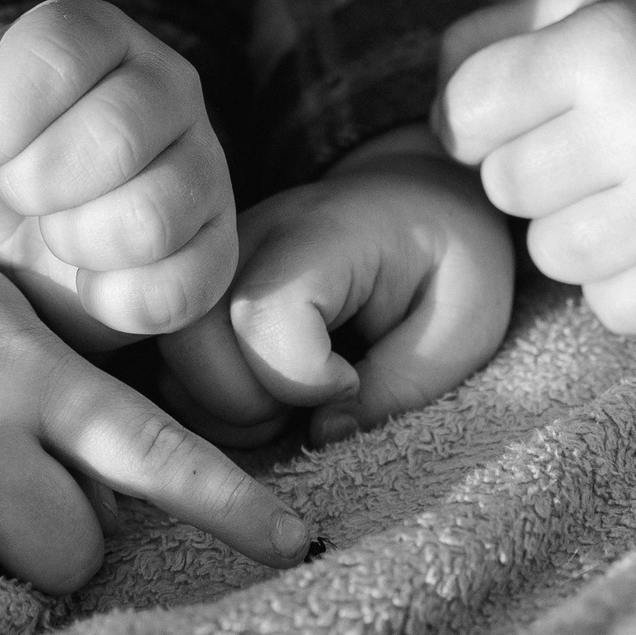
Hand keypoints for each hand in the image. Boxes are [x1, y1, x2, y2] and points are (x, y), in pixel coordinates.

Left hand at [0, 0, 236, 346]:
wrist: (10, 256)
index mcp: (94, 34)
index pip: (60, 49)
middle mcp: (166, 85)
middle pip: (114, 134)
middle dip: (32, 185)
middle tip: (12, 197)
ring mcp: (203, 166)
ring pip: (152, 215)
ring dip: (75, 243)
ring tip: (52, 234)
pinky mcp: (217, 247)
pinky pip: (179, 286)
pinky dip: (113, 301)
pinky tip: (87, 282)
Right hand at [159, 126, 515, 447]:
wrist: (418, 201)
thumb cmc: (449, 260)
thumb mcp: (466, 321)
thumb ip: (404, 382)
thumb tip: (323, 433)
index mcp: (320, 235)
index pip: (261, 317)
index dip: (304, 379)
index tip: (353, 380)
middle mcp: (245, 241)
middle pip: (191, 341)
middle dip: (248, 406)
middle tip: (312, 405)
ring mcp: (211, 266)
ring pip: (169, 361)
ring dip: (225, 412)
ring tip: (291, 403)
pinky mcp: (198, 293)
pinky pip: (171, 365)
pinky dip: (210, 403)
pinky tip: (266, 397)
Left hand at [435, 0, 635, 334]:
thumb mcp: (575, 9)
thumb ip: (482, 43)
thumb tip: (437, 122)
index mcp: (605, 48)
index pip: (466, 112)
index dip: (482, 113)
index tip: (527, 105)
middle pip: (504, 187)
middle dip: (530, 169)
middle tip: (590, 146)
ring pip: (549, 255)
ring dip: (571, 229)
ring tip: (623, 189)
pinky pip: (611, 307)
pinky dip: (623, 281)